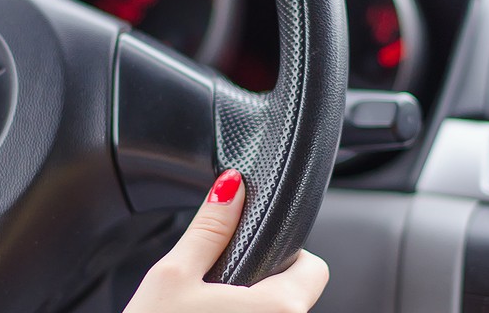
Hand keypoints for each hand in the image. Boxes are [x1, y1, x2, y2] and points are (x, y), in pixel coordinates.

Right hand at [123, 169, 328, 312]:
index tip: (254, 255)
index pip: (315, 268)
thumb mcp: (174, 276)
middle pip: (292, 296)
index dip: (285, 253)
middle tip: (217, 289)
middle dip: (260, 285)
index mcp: (278, 311)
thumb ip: (209, 228)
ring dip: (249, 309)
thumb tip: (232, 187)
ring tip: (207, 311)